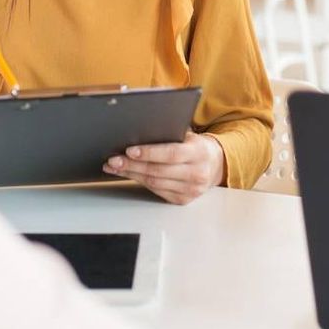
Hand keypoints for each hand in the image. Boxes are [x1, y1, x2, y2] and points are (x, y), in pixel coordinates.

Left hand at [103, 131, 225, 204]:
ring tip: (115, 167)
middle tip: (114, 160)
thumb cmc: (197, 147)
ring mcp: (190, 190)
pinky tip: (129, 175)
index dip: (149, 153)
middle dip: (132, 165)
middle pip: (158, 171)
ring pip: (154, 183)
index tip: (129, 151)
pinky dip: (140, 182)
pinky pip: (156, 191)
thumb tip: (140, 129)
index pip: (171, 154)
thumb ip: (170, 133)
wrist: (214, 165)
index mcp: (199, 153)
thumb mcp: (189, 135)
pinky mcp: (183, 200)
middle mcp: (196, 173)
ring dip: (131, 174)